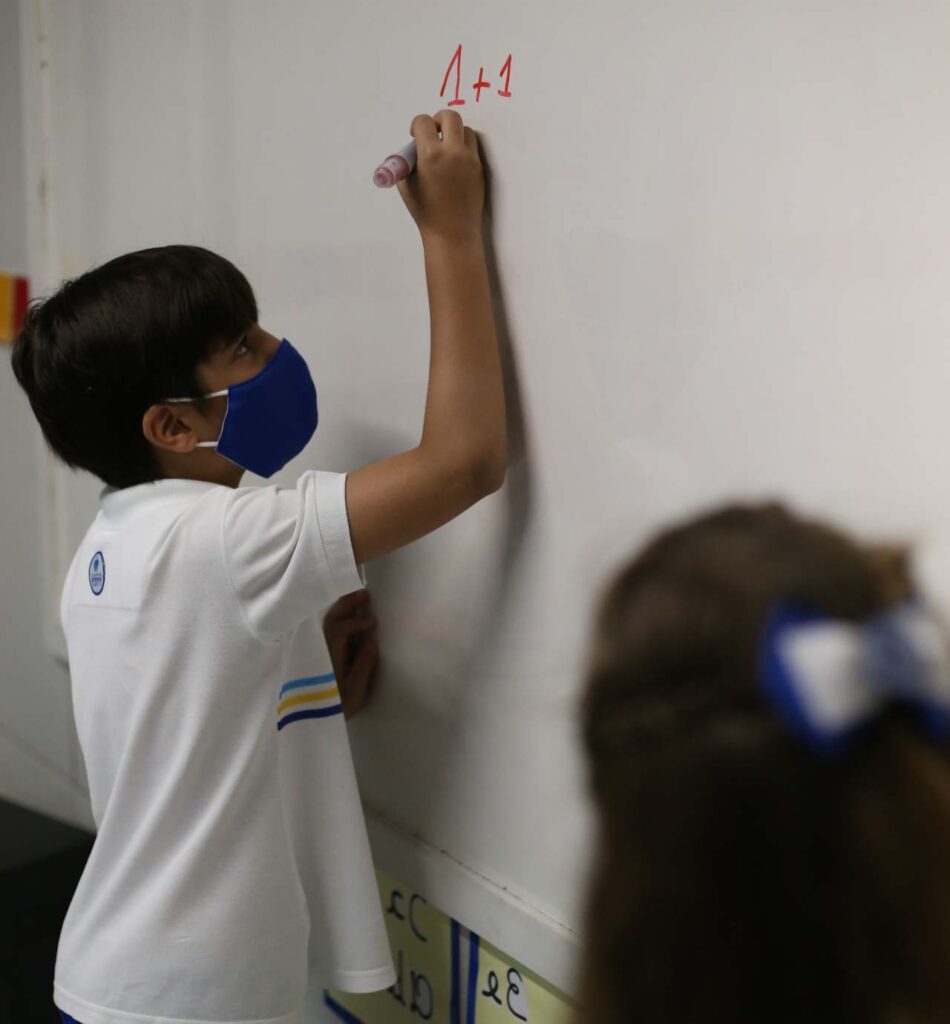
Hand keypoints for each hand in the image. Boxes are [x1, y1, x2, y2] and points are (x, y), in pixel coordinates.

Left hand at [322, 589, 378, 717]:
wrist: (313, 720)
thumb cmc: (336, 705)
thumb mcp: (354, 689)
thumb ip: (363, 665)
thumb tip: (372, 642)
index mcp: (328, 655)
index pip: (338, 630)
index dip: (355, 623)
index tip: (372, 622)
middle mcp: (322, 647)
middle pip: (330, 619)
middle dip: (346, 605)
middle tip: (365, 593)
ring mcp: (321, 649)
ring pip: (329, 622)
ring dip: (343, 608)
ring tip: (360, 598)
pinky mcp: (322, 653)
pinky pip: (330, 629)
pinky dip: (340, 618)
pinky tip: (351, 614)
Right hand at [397, 109, 483, 243]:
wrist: (452, 233)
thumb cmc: (425, 211)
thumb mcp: (406, 184)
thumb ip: (409, 160)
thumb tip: (413, 146)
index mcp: (430, 155)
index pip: (424, 121)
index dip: (416, 126)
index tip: (415, 135)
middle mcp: (453, 153)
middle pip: (450, 116)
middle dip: (438, 120)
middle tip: (434, 133)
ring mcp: (470, 160)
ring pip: (466, 130)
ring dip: (454, 134)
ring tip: (446, 150)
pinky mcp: (480, 169)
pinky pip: (473, 147)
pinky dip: (463, 148)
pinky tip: (455, 163)